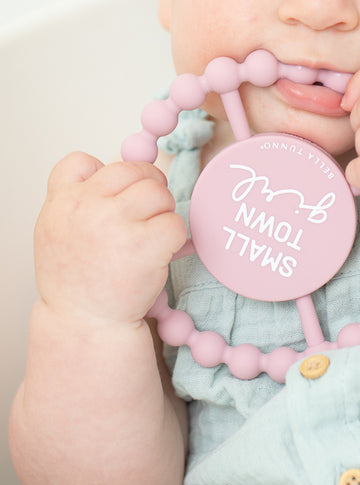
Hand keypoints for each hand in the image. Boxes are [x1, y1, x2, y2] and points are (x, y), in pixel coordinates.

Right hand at [34, 152, 186, 325]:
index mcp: (62, 202)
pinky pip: (176, 223)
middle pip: (135, 171)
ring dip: (164, 211)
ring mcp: (115, 225)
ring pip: (160, 193)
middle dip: (149, 188)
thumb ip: (82, 200)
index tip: (118, 194)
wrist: (86, 323)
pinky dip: (176, 238)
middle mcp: (86, 207)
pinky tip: (160, 253)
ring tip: (151, 236)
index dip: (108, 174)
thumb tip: (131, 175)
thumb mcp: (59, 231)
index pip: (81, 161)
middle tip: (148, 213)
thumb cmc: (79, 279)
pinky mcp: (145, 246)